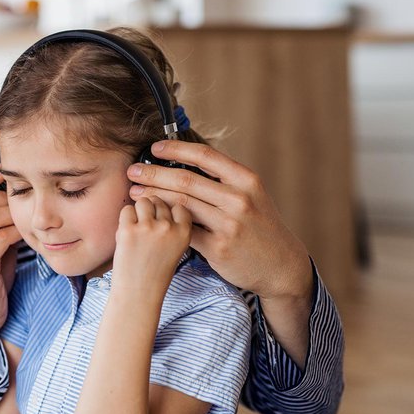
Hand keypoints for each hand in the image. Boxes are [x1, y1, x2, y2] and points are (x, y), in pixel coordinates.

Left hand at [111, 197, 191, 305]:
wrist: (139, 293)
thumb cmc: (156, 272)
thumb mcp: (176, 248)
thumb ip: (173, 227)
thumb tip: (159, 202)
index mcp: (184, 233)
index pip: (179, 205)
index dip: (168, 211)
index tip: (162, 222)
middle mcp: (168, 228)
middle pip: (159, 201)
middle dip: (151, 211)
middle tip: (146, 229)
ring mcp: (148, 228)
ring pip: (143, 202)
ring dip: (138, 212)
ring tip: (136, 229)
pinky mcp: (128, 230)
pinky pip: (126, 210)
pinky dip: (125, 219)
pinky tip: (127, 234)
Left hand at [127, 141, 311, 302]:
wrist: (280, 266)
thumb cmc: (260, 227)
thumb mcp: (251, 195)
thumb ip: (222, 180)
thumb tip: (184, 161)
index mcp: (246, 180)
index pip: (205, 156)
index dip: (175, 149)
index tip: (154, 148)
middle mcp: (239, 199)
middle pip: (186, 180)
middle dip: (153, 173)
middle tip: (132, 171)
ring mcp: (229, 224)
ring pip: (181, 205)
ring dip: (152, 197)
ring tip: (134, 193)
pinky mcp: (219, 248)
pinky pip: (183, 231)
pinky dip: (163, 223)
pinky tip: (150, 219)